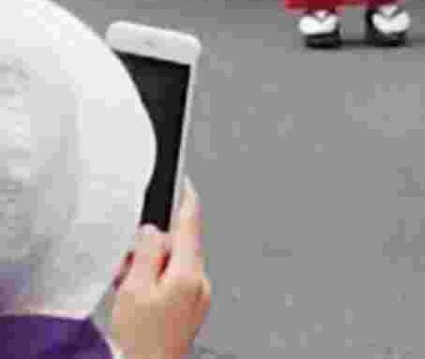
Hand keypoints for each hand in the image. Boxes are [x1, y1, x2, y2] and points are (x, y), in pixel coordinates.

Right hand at [109, 183, 211, 358]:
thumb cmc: (139, 343)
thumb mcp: (134, 289)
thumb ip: (146, 252)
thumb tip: (152, 231)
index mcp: (189, 273)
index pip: (191, 221)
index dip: (185, 196)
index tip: (182, 178)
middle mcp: (200, 284)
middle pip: (180, 244)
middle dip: (153, 247)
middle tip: (128, 261)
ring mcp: (198, 299)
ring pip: (175, 265)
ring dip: (152, 267)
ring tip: (129, 287)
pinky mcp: (192, 311)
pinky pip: (176, 283)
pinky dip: (158, 283)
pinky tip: (139, 298)